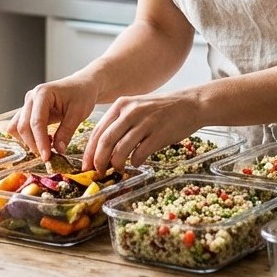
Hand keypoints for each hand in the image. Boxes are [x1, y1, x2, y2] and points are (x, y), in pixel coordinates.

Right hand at [8, 75, 99, 160]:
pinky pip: (21, 127)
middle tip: (49, 156)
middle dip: (34, 144)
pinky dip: (29, 137)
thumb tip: (58, 150)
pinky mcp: (28, 111)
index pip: (36, 122)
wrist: (82, 86)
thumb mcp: (79, 113)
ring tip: (47, 146)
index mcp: (42, 93)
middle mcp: (31, 98)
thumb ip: (66, 131)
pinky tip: (45, 140)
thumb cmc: (82, 95)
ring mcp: (28, 104)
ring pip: (17, 128)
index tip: (47, 157)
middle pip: (23, 126)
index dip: (40, 142)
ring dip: (28, 141)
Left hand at [83, 91, 200, 171]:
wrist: (190, 104)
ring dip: (116, 163)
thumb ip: (119, 124)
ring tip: (118, 169)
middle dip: (99, 160)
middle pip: (106, 141)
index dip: (90, 151)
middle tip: (98, 172)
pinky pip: (140, 152)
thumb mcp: (136, 108)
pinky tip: (136, 163)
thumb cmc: (161, 109)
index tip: (87, 165)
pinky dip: (135, 161)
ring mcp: (145, 122)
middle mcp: (131, 112)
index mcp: (121, 105)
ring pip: (121, 148)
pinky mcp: (159, 133)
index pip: (98, 131)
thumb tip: (102, 149)